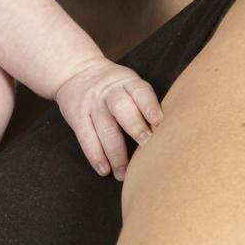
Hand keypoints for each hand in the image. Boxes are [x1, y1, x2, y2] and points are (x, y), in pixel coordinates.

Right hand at [55, 57, 162, 181]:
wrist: (77, 71)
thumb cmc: (113, 85)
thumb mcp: (128, 82)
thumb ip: (143, 101)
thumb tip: (167, 131)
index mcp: (127, 81)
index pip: (139, 91)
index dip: (150, 106)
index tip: (159, 122)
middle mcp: (109, 91)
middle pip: (122, 108)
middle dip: (135, 127)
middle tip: (146, 146)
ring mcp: (92, 104)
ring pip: (105, 128)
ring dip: (115, 153)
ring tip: (123, 173)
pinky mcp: (77, 116)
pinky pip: (86, 137)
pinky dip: (95, 155)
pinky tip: (104, 169)